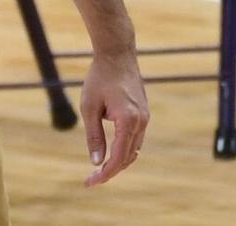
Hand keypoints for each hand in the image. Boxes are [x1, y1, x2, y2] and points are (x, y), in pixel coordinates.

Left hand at [81, 48, 147, 187]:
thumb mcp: (89, 106)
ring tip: (99, 169)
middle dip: (110, 170)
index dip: (105, 173)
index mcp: (128, 121)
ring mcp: (145, 118)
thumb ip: (93, 135)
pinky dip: (124, 148)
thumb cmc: (99, 78)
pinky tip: (111, 151)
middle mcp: (141, 122)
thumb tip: (96, 161)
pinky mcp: (144, 113)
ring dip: (118, 161)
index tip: (90, 182)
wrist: (117, 54)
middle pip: (128, 157)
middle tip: (91, 179)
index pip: (118, 157)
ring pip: (133, 149)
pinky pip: (136, 138)